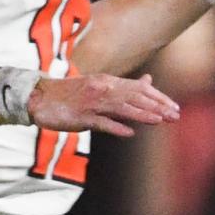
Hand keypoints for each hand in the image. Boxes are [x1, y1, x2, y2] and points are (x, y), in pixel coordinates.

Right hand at [29, 73, 179, 137]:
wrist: (39, 98)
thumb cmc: (70, 94)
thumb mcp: (99, 84)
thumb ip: (124, 86)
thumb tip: (149, 81)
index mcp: (107, 81)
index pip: (139, 87)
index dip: (158, 97)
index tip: (174, 106)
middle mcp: (102, 89)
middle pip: (135, 97)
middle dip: (157, 106)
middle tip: (175, 115)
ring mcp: (92, 103)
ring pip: (122, 108)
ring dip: (142, 114)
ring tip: (160, 120)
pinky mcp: (81, 118)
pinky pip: (101, 122)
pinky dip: (116, 127)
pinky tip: (130, 133)